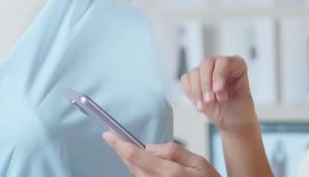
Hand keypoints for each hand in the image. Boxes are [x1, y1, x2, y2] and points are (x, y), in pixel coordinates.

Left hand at [103, 132, 219, 176]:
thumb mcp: (199, 161)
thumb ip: (174, 151)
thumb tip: (150, 147)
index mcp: (171, 174)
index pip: (138, 157)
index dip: (121, 145)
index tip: (109, 135)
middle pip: (133, 167)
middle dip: (123, 153)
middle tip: (116, 140)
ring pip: (136, 176)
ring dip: (130, 163)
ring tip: (129, 151)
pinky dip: (139, 172)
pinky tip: (141, 165)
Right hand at [181, 55, 256, 131]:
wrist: (232, 119)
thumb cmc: (240, 108)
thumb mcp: (242, 101)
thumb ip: (230, 93)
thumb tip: (214, 89)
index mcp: (236, 65)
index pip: (223, 62)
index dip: (218, 75)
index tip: (217, 91)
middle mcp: (220, 65)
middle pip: (206, 64)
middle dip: (205, 84)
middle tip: (210, 100)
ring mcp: (206, 72)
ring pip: (194, 73)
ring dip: (197, 92)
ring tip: (204, 107)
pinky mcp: (195, 80)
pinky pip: (186, 80)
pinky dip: (191, 93)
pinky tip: (200, 104)